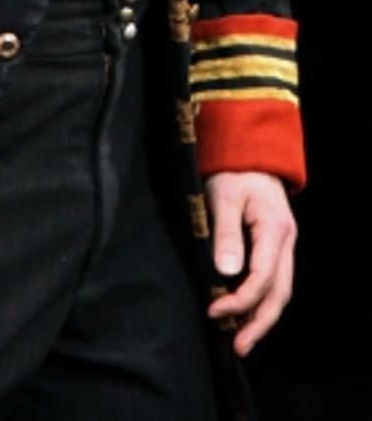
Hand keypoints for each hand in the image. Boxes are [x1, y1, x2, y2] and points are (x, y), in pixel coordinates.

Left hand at [205, 171, 295, 355]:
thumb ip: (226, 234)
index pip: (263, 278)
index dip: (239, 300)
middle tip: (237, 348)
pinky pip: (274, 281)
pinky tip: (244, 313)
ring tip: (240, 340)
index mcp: (275, 230)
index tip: (213, 311)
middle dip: (259, 324)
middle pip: (279, 294)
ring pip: (280, 291)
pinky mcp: (275, 246)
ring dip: (261, 317)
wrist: (250, 152)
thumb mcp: (223, 195)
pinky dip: (261, 300)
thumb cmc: (233, 170)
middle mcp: (286, 242)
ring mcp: (284, 245)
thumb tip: (226, 274)